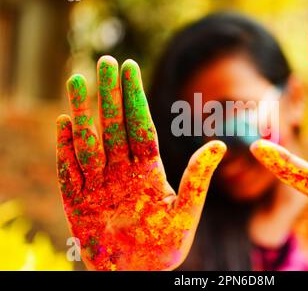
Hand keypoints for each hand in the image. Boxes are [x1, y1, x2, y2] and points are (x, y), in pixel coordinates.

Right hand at [56, 56, 225, 269]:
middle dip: (111, 94)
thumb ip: (197, 178)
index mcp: (148, 170)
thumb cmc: (165, 248)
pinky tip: (64, 121)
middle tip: (107, 61)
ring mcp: (99, 184)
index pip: (141, 125)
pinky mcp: (78, 202)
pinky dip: (65, 147)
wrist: (137, 274)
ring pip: (90, 140)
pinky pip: (70, 170)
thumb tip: (220, 144)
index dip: (135, 97)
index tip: (131, 68)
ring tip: (76, 79)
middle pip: (115, 125)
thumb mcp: (186, 212)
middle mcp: (123, 170)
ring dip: (83, 111)